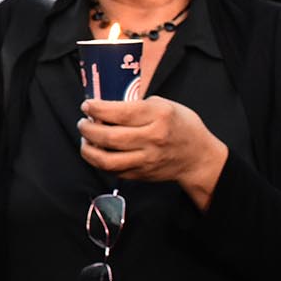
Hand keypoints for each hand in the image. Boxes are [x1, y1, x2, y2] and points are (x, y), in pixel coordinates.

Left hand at [78, 96, 229, 208]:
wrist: (198, 158)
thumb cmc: (181, 126)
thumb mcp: (165, 105)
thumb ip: (137, 105)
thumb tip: (106, 106)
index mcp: (158, 116)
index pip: (120, 112)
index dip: (97, 108)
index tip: (87, 105)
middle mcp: (152, 139)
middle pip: (109, 137)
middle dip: (88, 129)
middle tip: (83, 122)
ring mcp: (146, 160)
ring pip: (107, 160)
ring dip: (88, 149)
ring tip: (85, 139)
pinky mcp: (141, 175)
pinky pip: (112, 171)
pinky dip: (99, 161)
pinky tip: (96, 152)